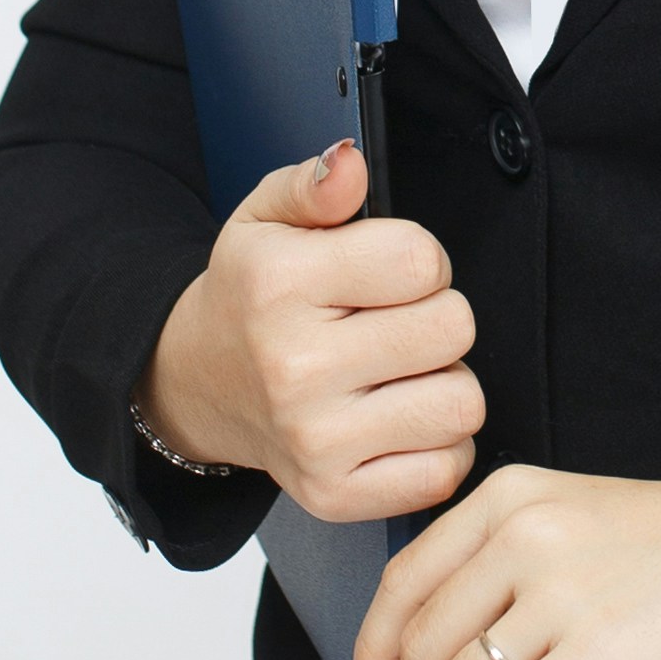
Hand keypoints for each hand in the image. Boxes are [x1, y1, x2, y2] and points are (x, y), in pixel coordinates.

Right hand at [137, 141, 482, 522]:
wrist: (198, 384)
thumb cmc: (249, 299)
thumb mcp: (266, 220)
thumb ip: (316, 185)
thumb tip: (349, 164)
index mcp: (280, 286)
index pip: (422, 260)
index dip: (418, 260)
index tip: (385, 275)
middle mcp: (294, 368)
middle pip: (453, 328)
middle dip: (435, 318)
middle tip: (390, 325)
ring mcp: (316, 440)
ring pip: (462, 401)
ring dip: (442, 383)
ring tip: (395, 373)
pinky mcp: (336, 495)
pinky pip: (446, 468)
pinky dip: (436, 446)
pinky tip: (395, 421)